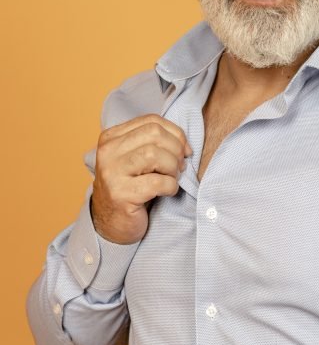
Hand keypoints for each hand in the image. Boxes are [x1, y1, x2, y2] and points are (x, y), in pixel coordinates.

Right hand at [91, 114, 191, 243]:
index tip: (183, 149)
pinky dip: (171, 186)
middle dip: (175, 149)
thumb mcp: (137, 158)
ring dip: (172, 167)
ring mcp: (112, 173)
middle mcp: (108, 152)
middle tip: (179, 166)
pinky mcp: (121, 194)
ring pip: (154, 154)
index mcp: (111, 138)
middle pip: (154, 134)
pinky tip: (167, 191)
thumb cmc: (131, 187)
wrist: (111, 223)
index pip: (151, 121)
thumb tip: (185, 145)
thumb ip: (155, 143)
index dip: (175, 133)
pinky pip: (158, 182)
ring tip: (172, 178)